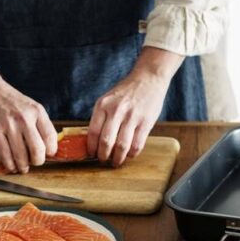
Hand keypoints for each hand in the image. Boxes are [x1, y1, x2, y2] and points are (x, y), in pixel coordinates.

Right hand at [0, 76, 56, 173]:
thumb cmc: (10, 101)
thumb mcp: (31, 107)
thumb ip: (39, 125)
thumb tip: (47, 148)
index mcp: (37, 111)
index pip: (51, 138)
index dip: (51, 151)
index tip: (47, 155)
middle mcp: (25, 118)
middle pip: (38, 150)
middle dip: (38, 161)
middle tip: (34, 162)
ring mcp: (9, 125)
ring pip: (21, 156)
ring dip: (23, 166)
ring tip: (22, 167)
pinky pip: (5, 155)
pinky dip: (10, 165)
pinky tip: (11, 165)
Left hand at [87, 47, 182, 166]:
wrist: (148, 78)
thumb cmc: (126, 91)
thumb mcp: (108, 99)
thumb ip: (102, 117)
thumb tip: (94, 140)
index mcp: (103, 105)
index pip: (93, 132)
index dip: (91, 147)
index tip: (92, 154)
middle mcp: (116, 110)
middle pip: (106, 142)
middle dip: (103, 156)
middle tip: (103, 160)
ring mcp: (132, 116)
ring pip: (121, 146)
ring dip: (117, 158)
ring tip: (116, 162)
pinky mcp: (145, 122)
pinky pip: (137, 144)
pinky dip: (132, 154)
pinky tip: (129, 154)